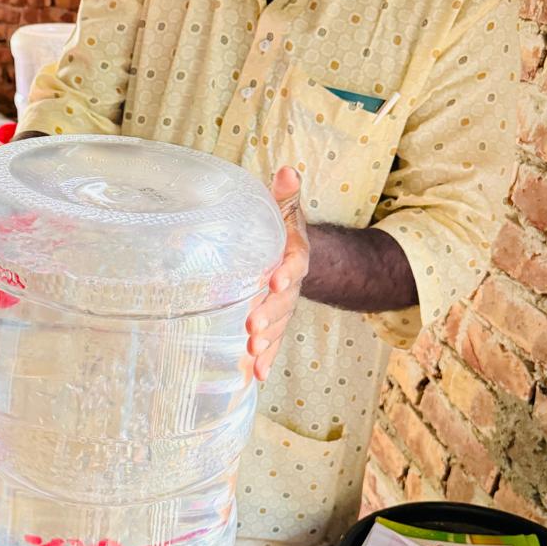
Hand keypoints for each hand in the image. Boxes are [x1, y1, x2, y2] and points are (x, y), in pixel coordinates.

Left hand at [246, 167, 309, 381]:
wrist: (293, 254)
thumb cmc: (281, 229)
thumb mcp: (284, 209)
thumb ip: (284, 194)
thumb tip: (286, 170)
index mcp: (293, 254)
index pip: (293, 263)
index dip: (286, 272)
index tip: (274, 280)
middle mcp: (291, 284)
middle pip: (285, 302)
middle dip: (270, 315)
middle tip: (253, 327)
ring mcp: (284, 307)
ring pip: (280, 326)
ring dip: (268, 341)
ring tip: (252, 353)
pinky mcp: (275, 324)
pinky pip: (273, 343)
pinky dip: (265, 359)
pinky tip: (254, 375)